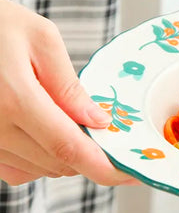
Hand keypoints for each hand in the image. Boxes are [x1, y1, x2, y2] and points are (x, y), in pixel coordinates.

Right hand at [0, 0, 137, 185]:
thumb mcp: (40, 38)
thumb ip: (68, 85)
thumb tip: (97, 121)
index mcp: (14, 99)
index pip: (68, 147)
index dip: (104, 167)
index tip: (130, 173)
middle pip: (58, 163)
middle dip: (88, 153)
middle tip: (99, 127)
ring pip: (39, 169)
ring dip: (63, 155)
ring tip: (64, 118)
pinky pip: (15, 170)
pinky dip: (38, 158)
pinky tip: (40, 130)